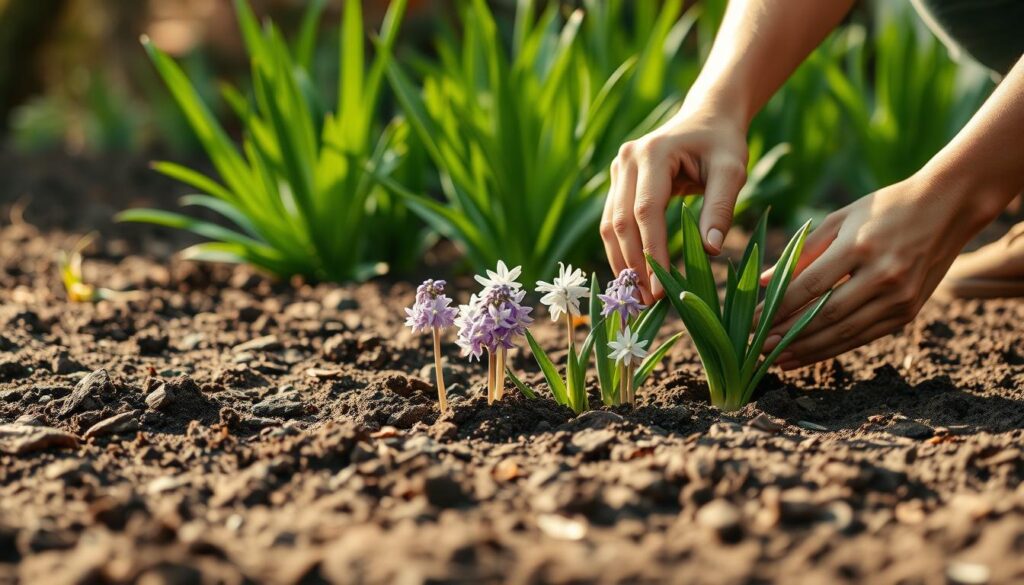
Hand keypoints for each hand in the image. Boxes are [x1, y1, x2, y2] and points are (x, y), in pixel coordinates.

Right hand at [601, 109, 748, 303]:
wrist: (706, 118)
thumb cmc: (723, 144)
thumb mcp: (732, 171)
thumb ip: (721, 209)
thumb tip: (711, 251)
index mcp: (653, 153)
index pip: (646, 211)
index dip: (651, 252)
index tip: (661, 288)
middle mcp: (626, 160)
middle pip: (622, 221)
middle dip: (633, 264)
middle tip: (647, 301)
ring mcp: (617, 170)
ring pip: (610, 225)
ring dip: (621, 261)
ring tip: (638, 295)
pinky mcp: (617, 182)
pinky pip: (613, 221)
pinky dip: (621, 250)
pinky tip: (634, 274)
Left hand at [760, 172, 1001, 368]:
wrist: (948, 208)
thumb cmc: (885, 208)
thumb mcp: (841, 219)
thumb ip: (802, 252)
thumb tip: (764, 282)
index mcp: (860, 247)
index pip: (810, 286)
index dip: (778, 308)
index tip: (752, 320)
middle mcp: (883, 275)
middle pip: (825, 315)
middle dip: (788, 335)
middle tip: (757, 347)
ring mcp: (899, 297)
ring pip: (844, 333)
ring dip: (807, 350)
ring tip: (776, 360)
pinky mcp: (908, 312)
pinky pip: (864, 337)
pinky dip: (833, 349)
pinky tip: (808, 356)